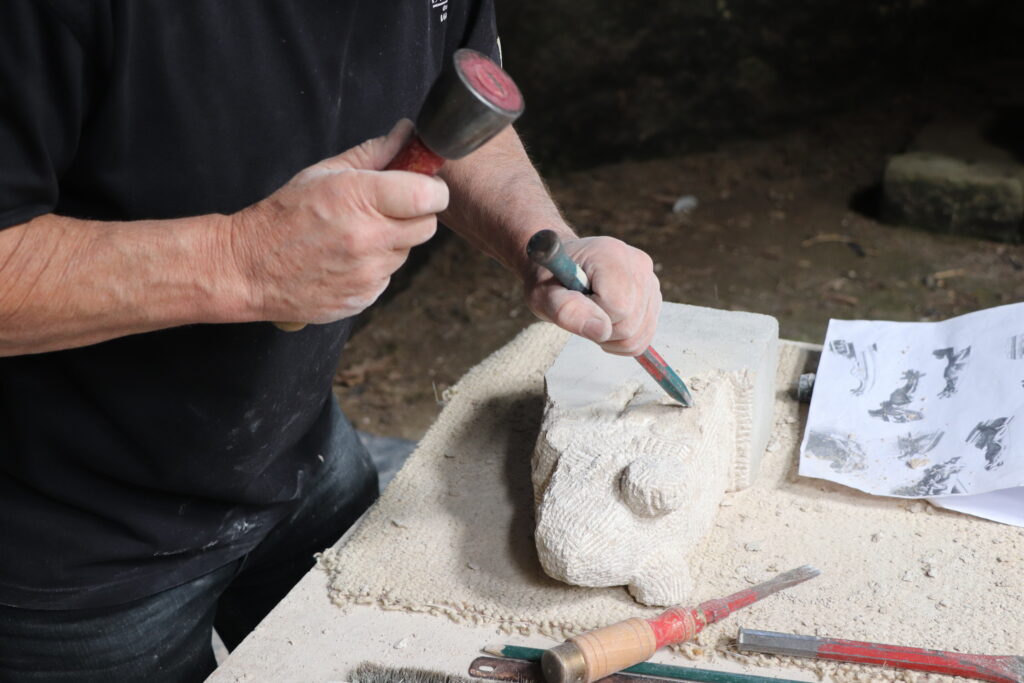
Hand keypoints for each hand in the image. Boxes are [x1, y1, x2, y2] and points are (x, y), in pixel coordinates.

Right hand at [223, 120, 448, 323]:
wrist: (249, 268)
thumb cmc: (285, 215)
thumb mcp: (325, 173)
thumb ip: (374, 153)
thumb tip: (407, 133)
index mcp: (361, 199)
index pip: (430, 196)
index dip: (432, 190)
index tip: (421, 186)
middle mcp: (369, 238)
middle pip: (427, 227)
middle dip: (416, 215)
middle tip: (390, 209)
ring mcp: (368, 273)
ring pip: (405, 253)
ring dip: (392, 242)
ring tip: (356, 235)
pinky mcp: (363, 298)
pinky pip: (386, 278)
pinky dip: (374, 268)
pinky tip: (346, 259)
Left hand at [524, 235, 661, 355]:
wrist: (559, 266)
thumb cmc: (549, 280)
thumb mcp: (543, 296)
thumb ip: (567, 310)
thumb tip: (601, 330)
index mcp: (610, 254)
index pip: (619, 306)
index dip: (594, 315)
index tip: (577, 303)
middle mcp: (638, 263)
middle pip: (631, 323)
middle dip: (603, 329)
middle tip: (582, 312)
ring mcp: (650, 279)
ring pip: (641, 333)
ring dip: (613, 337)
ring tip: (593, 316)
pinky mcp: (653, 295)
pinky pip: (645, 336)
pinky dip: (624, 339)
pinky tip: (606, 321)